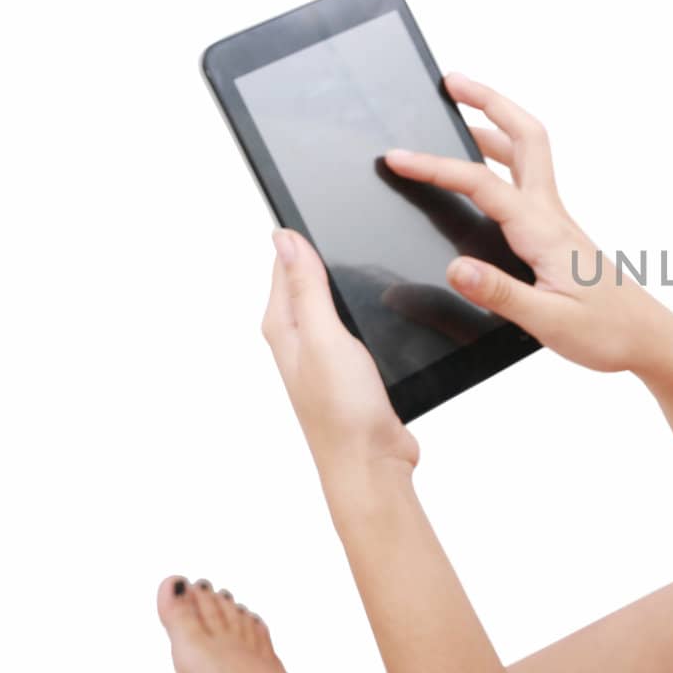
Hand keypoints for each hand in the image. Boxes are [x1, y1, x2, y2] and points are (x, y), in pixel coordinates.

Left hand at [261, 227, 418, 481]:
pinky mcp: (352, 368)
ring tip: (374, 264)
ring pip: (336, 302)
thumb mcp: (324, 337)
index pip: (285, 264)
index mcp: (283, 326)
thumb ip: (305, 288)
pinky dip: (370, 312)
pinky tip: (389, 309)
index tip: (321, 209)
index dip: (302, 236)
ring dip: (353, 284)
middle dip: (329, 255)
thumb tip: (285, 238)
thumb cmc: (343, 412)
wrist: (371, 463)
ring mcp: (325, 354)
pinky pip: (357, 325)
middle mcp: (300, 339)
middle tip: (352, 231)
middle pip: (309, 280)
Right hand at [382, 72, 672, 376]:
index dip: (437, 167)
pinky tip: (483, 170)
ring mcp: (556, 219)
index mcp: (543, 231)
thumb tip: (456, 268)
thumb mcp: (549, 322)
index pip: (482, 184)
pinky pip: (527, 179)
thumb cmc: (606, 330)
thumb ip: (501, 294)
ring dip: (494, 123)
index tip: (398, 157)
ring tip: (458, 111)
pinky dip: (502, 157)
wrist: (648, 337)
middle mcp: (551, 214)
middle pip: (524, 137)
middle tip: (451, 82)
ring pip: (527, 154)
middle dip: (488, 101)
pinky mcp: (557, 231)